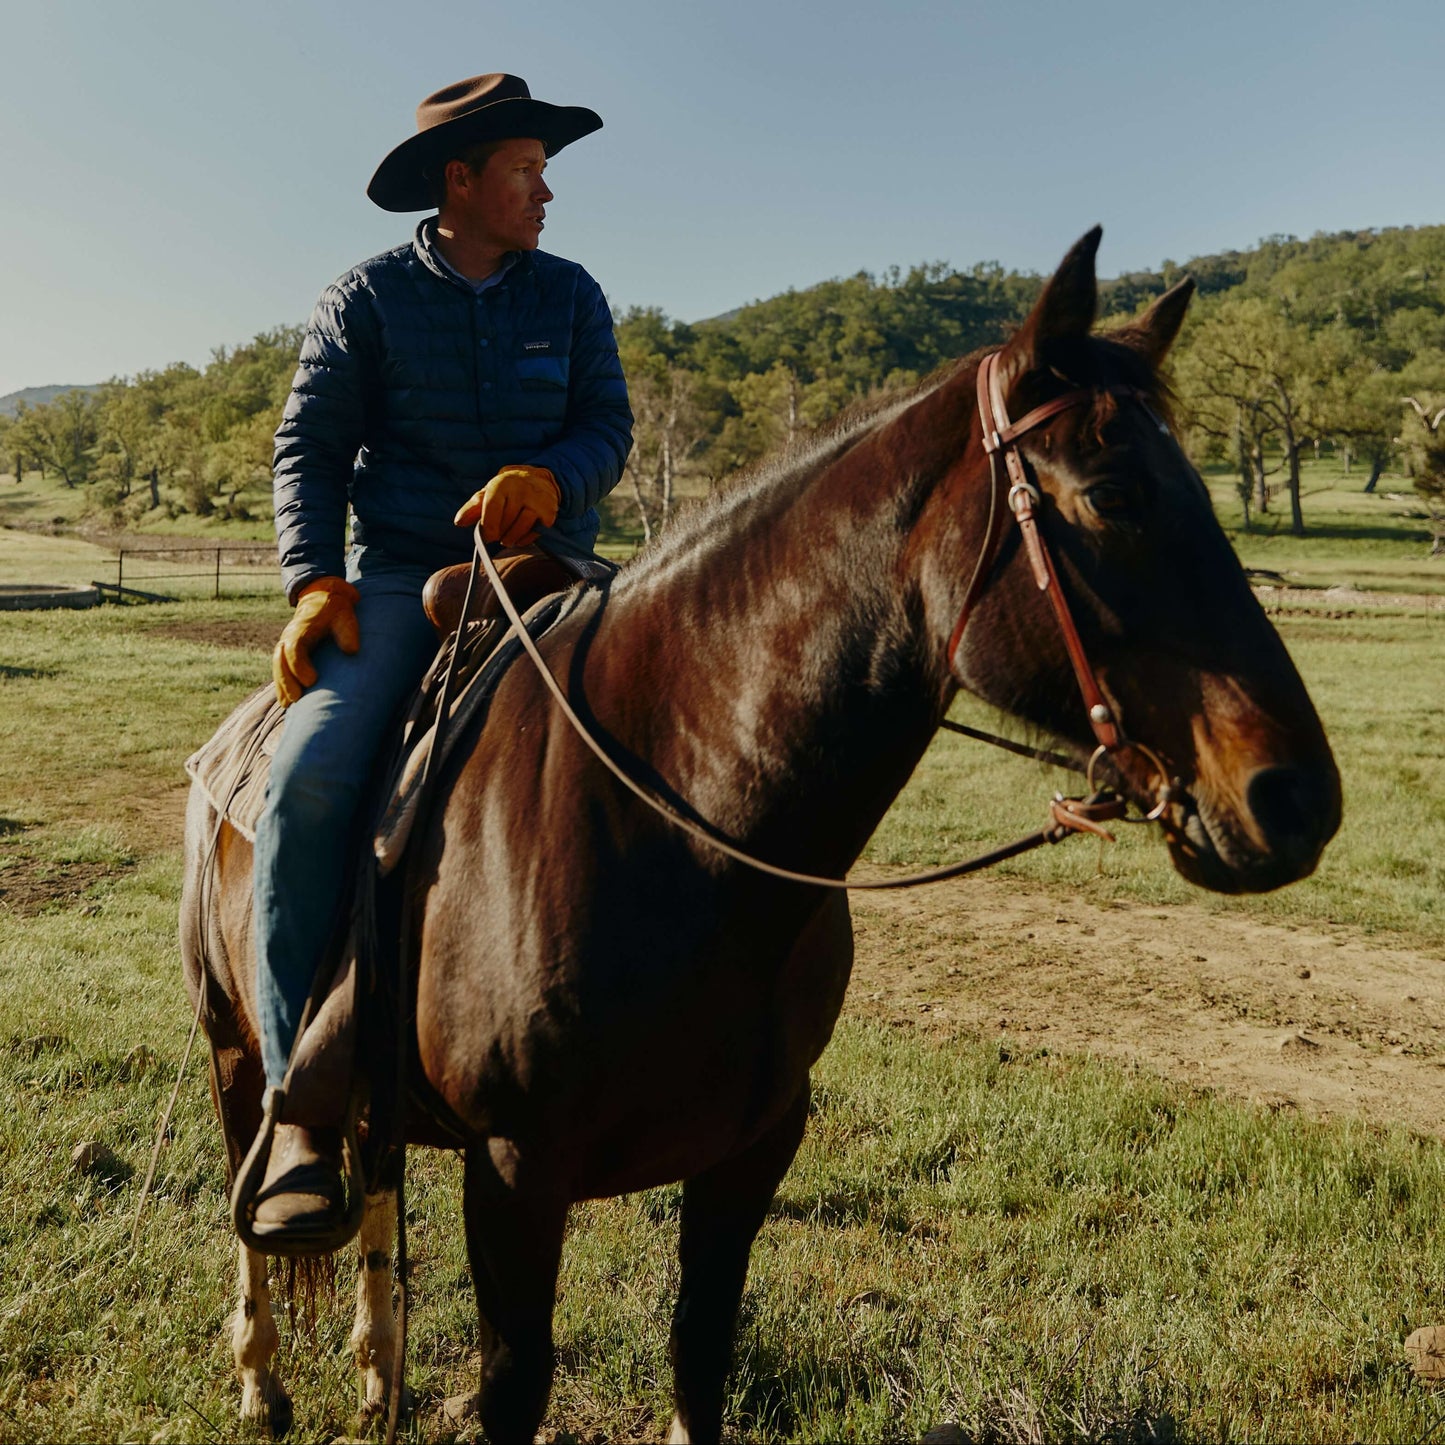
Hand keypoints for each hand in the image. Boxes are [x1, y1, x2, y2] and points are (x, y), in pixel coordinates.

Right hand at [272, 577, 360, 706]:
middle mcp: (288, 637)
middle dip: (286, 681)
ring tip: (288, 706)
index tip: (312, 681)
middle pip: (280, 661)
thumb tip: (352, 651)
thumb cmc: (336, 609)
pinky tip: (286, 702)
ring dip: (282, 686)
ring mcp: (285, 644)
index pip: (294, 649)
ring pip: (277, 667)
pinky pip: (280, 669)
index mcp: (300, 628)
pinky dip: (281, 684)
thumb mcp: (345, 615)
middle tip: (296, 700)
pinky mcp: (288, 652)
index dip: (300, 666)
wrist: (322, 597)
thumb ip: (347, 631)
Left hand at [454, 466, 560, 547]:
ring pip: (521, 528)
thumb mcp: (488, 494)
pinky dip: (525, 539)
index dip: (488, 526)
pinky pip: (534, 533)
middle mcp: (521, 490)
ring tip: (507, 538)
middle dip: (499, 533)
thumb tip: (458, 522)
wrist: (539, 479)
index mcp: (502, 484)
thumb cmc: (508, 490)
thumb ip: (472, 508)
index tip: (487, 536)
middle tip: (497, 534)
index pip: (493, 508)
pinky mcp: (549, 513)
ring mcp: (537, 501)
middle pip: (506, 521)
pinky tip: (521, 535)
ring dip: (511, 538)